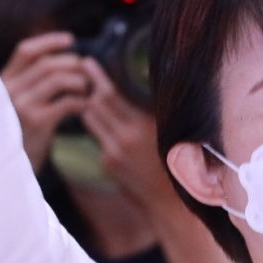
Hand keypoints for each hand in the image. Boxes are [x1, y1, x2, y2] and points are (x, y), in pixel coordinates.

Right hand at [1, 31, 93, 170]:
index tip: (71, 39)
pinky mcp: (36, 122)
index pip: (25, 51)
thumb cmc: (19, 135)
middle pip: (46, 63)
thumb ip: (31, 84)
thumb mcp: (18, 104)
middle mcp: (8, 90)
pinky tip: (87, 105)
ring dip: (79, 80)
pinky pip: (66, 102)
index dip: (49, 41)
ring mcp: (21, 105)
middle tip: (88, 70)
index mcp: (3, 82)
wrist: (8, 169)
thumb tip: (66, 62)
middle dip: (72, 63)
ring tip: (89, 88)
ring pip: (57, 78)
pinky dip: (82, 101)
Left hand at [81, 62, 177, 208]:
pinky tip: (109, 123)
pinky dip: (102, 127)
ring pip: (91, 120)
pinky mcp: (107, 163)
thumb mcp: (169, 129)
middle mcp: (122, 139)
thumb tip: (141, 83)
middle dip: (88, 87)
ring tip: (93, 92)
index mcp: (141, 127)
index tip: (88, 61)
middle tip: (83, 69)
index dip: (96, 77)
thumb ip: (153, 110)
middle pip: (95, 105)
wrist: (169, 201)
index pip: (110, 96)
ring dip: (91, 106)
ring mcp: (111, 153)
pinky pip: (99, 137)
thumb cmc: (178, 161)